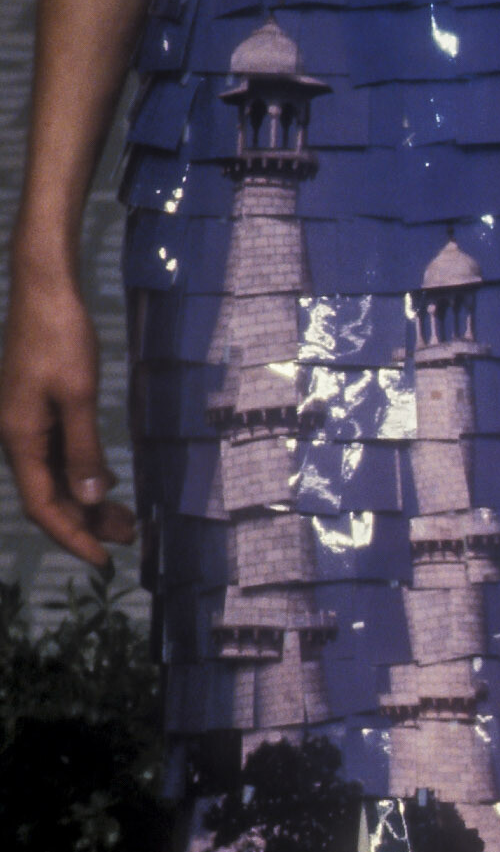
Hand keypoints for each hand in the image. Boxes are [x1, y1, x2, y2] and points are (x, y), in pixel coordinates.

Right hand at [0, 259, 134, 567]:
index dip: (72, 536)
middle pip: (49, 495)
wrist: (45, 291)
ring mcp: (25, 423)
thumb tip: (89, 499)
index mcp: (20, 439)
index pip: (43, 505)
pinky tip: (106, 482)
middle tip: (130, 538)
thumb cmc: (61, 339)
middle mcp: (16, 437)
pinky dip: (81, 472)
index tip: (104, 560)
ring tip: (126, 519)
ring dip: (87, 499)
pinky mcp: (36, 409)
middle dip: (86, 522)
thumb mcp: (78, 395)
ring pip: (54, 476)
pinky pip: (57, 454)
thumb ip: (83, 449)